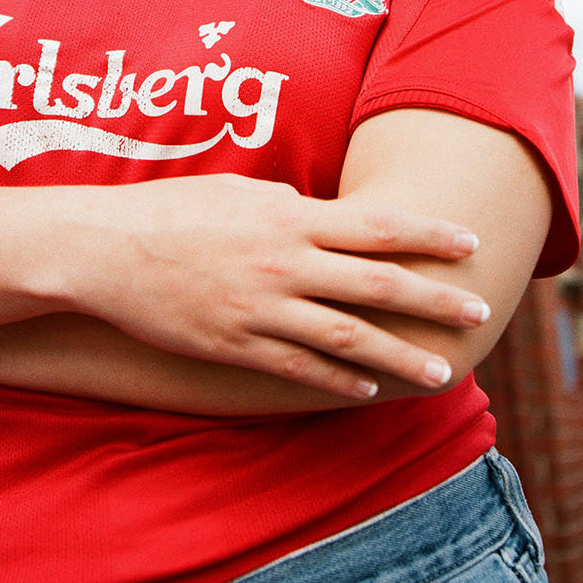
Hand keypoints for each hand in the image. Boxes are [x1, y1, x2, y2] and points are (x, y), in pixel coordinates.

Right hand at [60, 174, 485, 401]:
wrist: (104, 249)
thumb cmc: (171, 209)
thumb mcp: (238, 191)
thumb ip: (290, 205)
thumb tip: (327, 213)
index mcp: (289, 217)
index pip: (377, 226)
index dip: (430, 235)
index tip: (471, 243)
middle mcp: (284, 263)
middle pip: (378, 284)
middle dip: (435, 299)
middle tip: (478, 312)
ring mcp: (262, 309)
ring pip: (348, 338)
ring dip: (400, 356)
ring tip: (440, 371)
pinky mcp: (236, 345)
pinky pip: (299, 369)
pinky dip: (339, 382)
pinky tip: (368, 390)